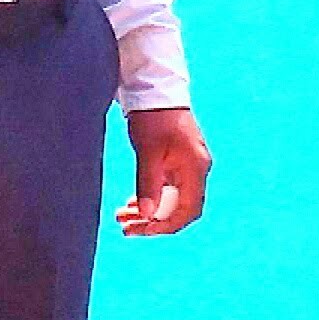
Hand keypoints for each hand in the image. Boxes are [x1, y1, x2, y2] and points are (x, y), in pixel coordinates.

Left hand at [118, 105, 209, 237]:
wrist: (156, 88)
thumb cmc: (154, 116)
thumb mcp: (148, 152)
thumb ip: (149, 185)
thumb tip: (148, 216)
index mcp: (195, 168)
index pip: (187, 211)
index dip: (166, 226)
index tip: (142, 230)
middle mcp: (196, 170)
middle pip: (178, 209)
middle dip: (152, 222)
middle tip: (125, 228)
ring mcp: (187, 166)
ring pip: (170, 200)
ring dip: (148, 212)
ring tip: (122, 217)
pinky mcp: (176, 162)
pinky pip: (167, 189)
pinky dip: (150, 198)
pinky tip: (131, 204)